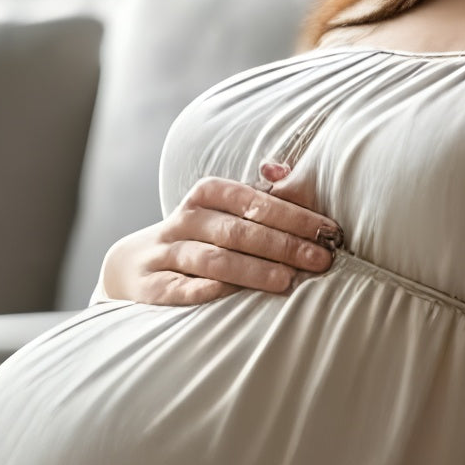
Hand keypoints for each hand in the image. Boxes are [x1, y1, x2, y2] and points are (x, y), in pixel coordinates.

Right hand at [98, 160, 342, 305]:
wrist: (134, 266)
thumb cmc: (200, 235)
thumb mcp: (224, 209)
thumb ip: (260, 195)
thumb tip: (286, 169)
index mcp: (208, 195)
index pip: (255, 202)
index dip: (294, 216)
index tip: (329, 231)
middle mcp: (186, 220)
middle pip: (239, 231)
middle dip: (283, 245)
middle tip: (320, 259)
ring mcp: (166, 253)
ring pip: (213, 259)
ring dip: (252, 270)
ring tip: (286, 280)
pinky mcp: (152, 286)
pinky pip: (181, 288)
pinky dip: (206, 290)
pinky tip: (232, 294)